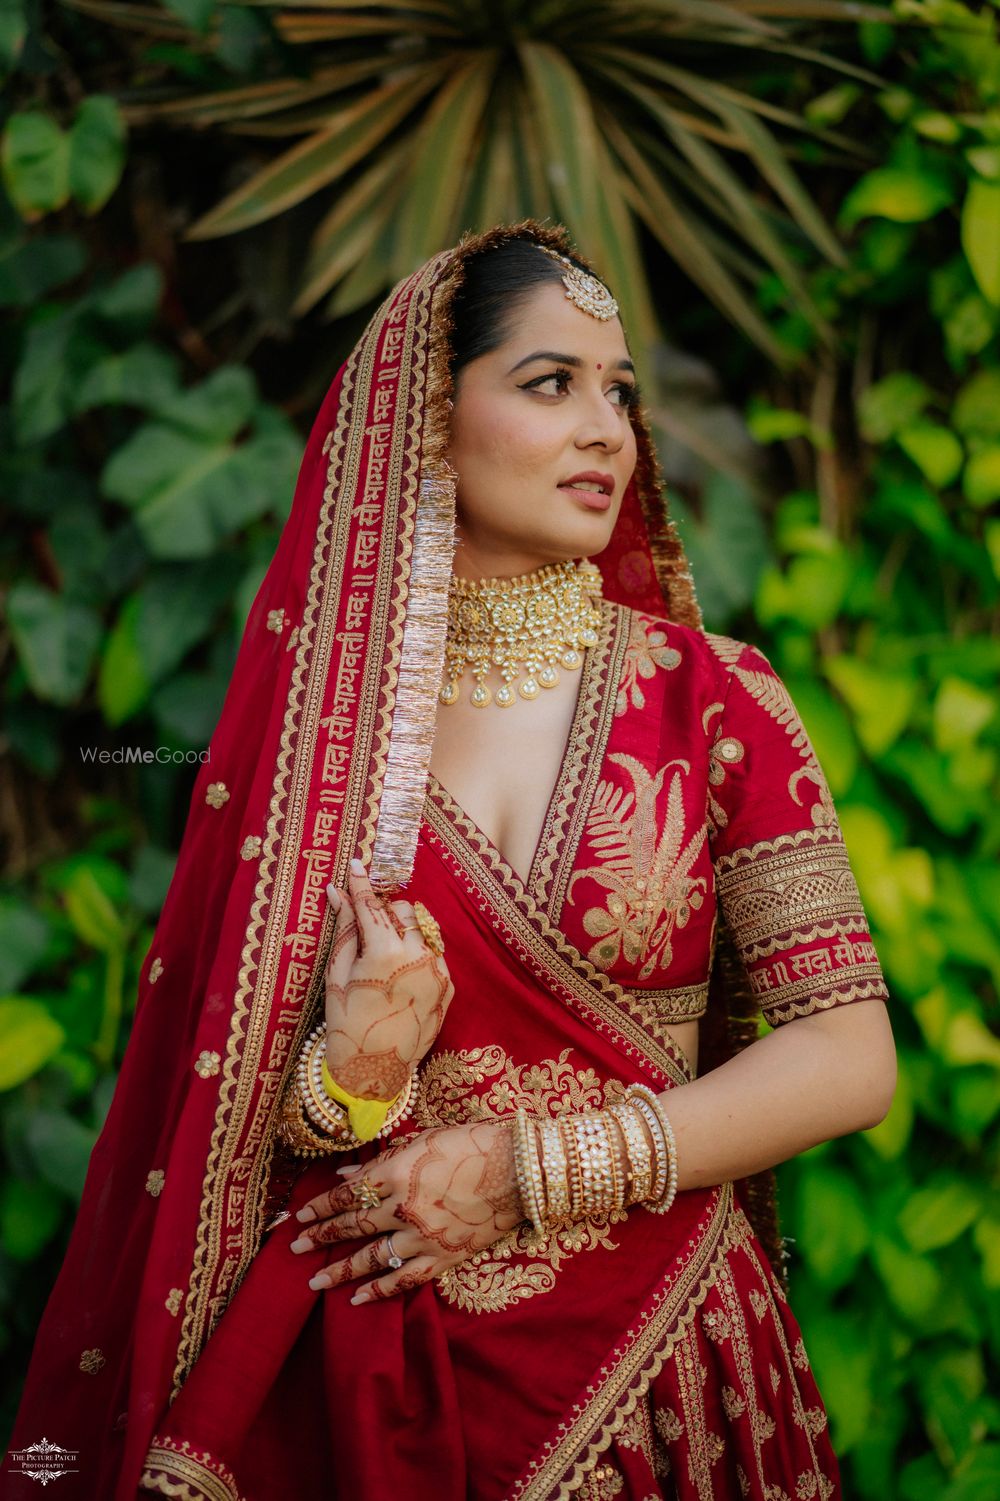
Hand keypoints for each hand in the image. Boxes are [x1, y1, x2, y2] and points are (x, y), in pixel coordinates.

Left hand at [288, 1120, 523, 1300]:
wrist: (520, 1171)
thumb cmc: (472, 1145)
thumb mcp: (423, 1141)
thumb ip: (382, 1160)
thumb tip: (347, 1173)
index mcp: (396, 1172)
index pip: (347, 1194)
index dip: (320, 1207)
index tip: (298, 1217)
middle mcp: (403, 1207)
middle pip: (352, 1226)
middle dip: (320, 1238)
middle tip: (295, 1250)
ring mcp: (422, 1236)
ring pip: (371, 1258)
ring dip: (340, 1271)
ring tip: (315, 1283)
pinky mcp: (443, 1257)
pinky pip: (404, 1280)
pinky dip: (380, 1291)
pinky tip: (358, 1298)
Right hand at [323, 859, 453, 1100]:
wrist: (375, 1071)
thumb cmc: (347, 1023)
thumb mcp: (337, 975)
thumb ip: (344, 930)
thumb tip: (338, 893)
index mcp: (385, 951)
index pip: (372, 905)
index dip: (360, 883)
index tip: (355, 863)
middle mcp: (418, 955)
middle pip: (403, 910)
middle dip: (385, 911)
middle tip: (367, 927)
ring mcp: (437, 970)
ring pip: (423, 928)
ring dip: (404, 930)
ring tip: (385, 953)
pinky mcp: (448, 986)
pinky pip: (433, 953)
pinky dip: (417, 953)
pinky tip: (399, 975)